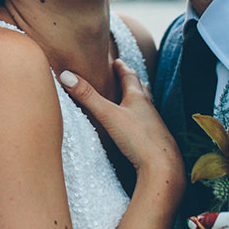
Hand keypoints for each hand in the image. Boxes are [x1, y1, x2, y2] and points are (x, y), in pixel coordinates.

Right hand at [58, 60, 182, 189]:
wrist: (162, 167)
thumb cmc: (138, 138)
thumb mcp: (108, 115)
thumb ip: (87, 96)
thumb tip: (65, 75)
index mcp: (138, 99)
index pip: (130, 77)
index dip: (122, 68)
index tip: (117, 61)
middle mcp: (149, 109)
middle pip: (141, 89)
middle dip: (132, 81)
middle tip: (125, 74)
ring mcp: (154, 126)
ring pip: (146, 107)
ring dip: (138, 100)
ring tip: (132, 98)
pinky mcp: (155, 141)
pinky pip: (147, 124)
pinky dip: (140, 119)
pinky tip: (136, 127)